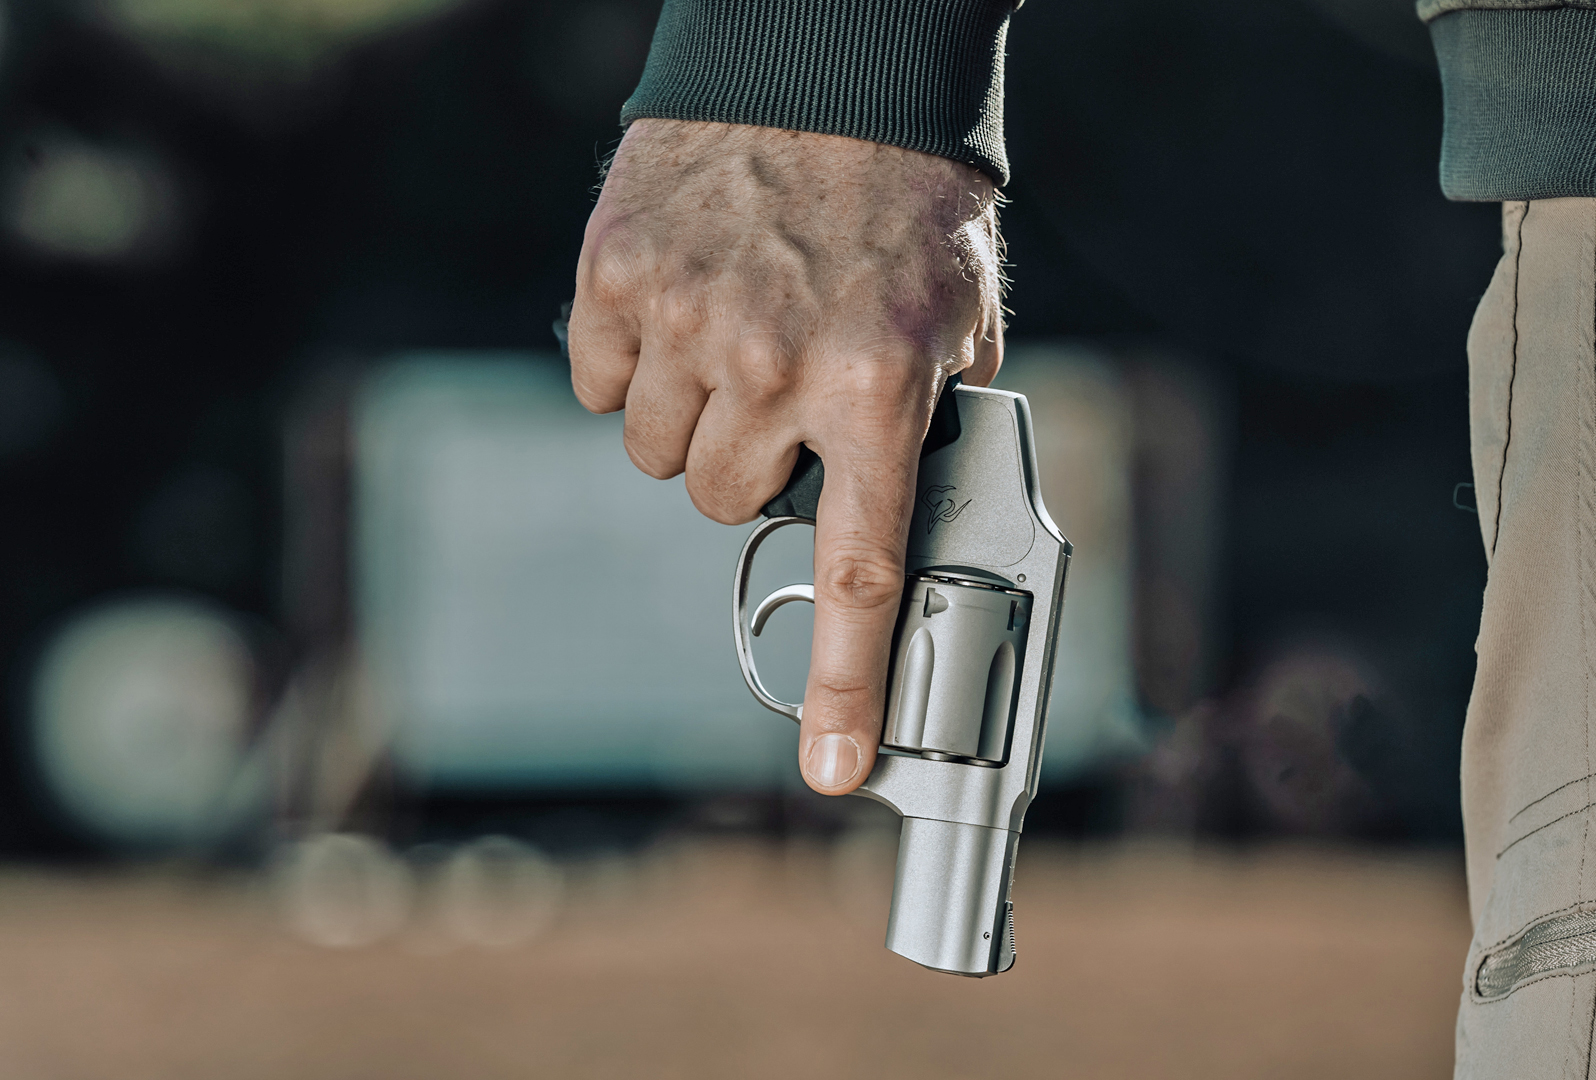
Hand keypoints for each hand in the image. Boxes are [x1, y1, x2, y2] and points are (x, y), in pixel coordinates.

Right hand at [567, 119, 1003, 794]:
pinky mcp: (615, 276)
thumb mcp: (962, 316)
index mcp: (878, 388)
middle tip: (784, 394)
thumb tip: (907, 511)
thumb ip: (933, 421)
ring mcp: (685, 323)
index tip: (834, 769)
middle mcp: (777, 368)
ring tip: (737, 333)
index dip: (847, 685)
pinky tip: (683, 300)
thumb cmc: (908, 195)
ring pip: (658, 452)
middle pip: (725, 503)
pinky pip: (599, 383)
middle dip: (754, 465)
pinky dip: (632, 360)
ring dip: (693, 416)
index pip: (862, 573)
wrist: (830, 59)